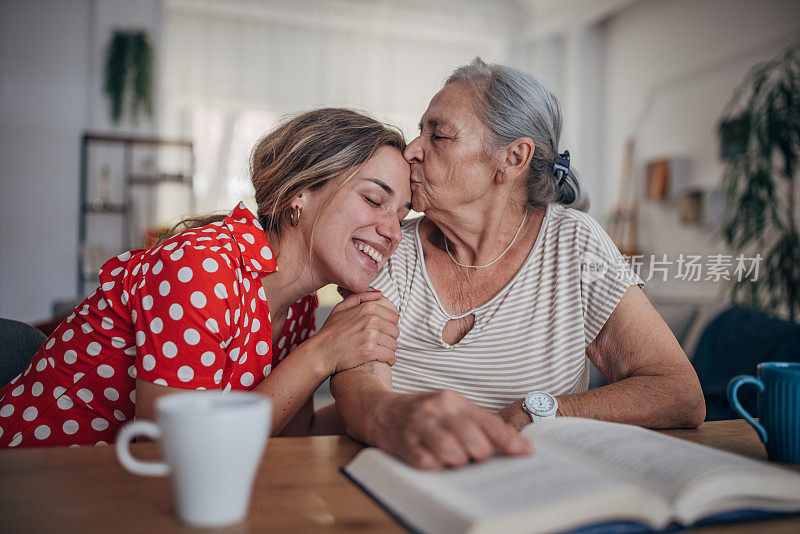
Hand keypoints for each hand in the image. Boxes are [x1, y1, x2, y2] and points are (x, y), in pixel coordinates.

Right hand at [307, 291, 398, 375]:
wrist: (320, 353)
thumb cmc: (330, 332)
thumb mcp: (341, 308)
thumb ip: (360, 297)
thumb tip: (379, 294)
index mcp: (368, 308)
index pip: (394, 317)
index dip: (389, 326)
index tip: (382, 332)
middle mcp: (371, 320)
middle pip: (395, 331)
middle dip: (389, 338)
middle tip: (380, 344)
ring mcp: (371, 336)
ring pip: (394, 344)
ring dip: (389, 350)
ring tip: (380, 352)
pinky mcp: (370, 351)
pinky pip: (390, 356)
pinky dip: (389, 360)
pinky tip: (383, 360)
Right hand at [370, 390, 532, 469]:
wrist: (379, 410)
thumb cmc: (422, 413)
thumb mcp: (449, 408)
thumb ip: (477, 422)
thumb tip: (512, 443)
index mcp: (453, 401)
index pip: (487, 422)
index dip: (509, 440)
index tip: (525, 453)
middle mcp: (437, 411)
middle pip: (473, 440)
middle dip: (479, 455)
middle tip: (473, 456)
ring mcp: (419, 427)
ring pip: (452, 453)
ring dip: (457, 462)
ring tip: (453, 459)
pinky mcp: (403, 444)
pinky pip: (427, 463)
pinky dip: (436, 466)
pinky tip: (434, 462)